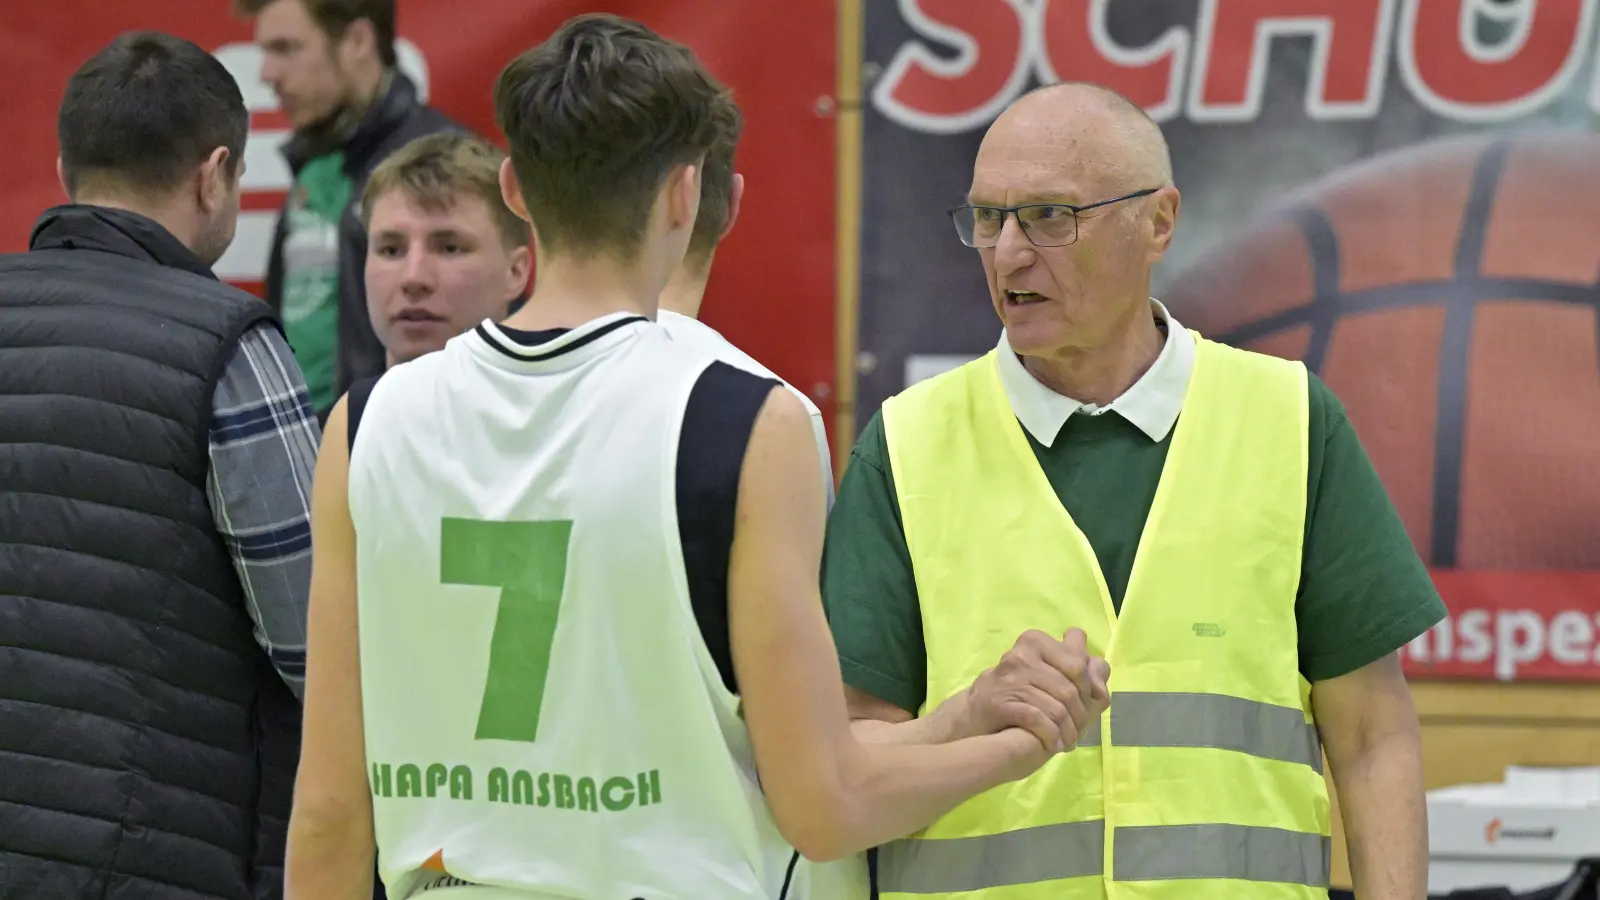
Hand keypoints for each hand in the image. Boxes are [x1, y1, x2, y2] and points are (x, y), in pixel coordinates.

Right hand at [955, 628, 1109, 751]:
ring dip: (1068, 731)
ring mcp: (1009, 679)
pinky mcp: (1000, 703)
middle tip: (1080, 730)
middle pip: (1070, 687)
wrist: (974, 716)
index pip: (1078, 662)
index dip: (1090, 686)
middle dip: (1081, 714)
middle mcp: (1022, 655)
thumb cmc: (1018, 693)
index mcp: (1035, 642)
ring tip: (1069, 741)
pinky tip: (1054, 745)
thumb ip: (1078, 668)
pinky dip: (1051, 736)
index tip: (1090, 703)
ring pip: (1057, 707)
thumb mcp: (1048, 674)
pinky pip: (1038, 720)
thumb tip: (1102, 669)